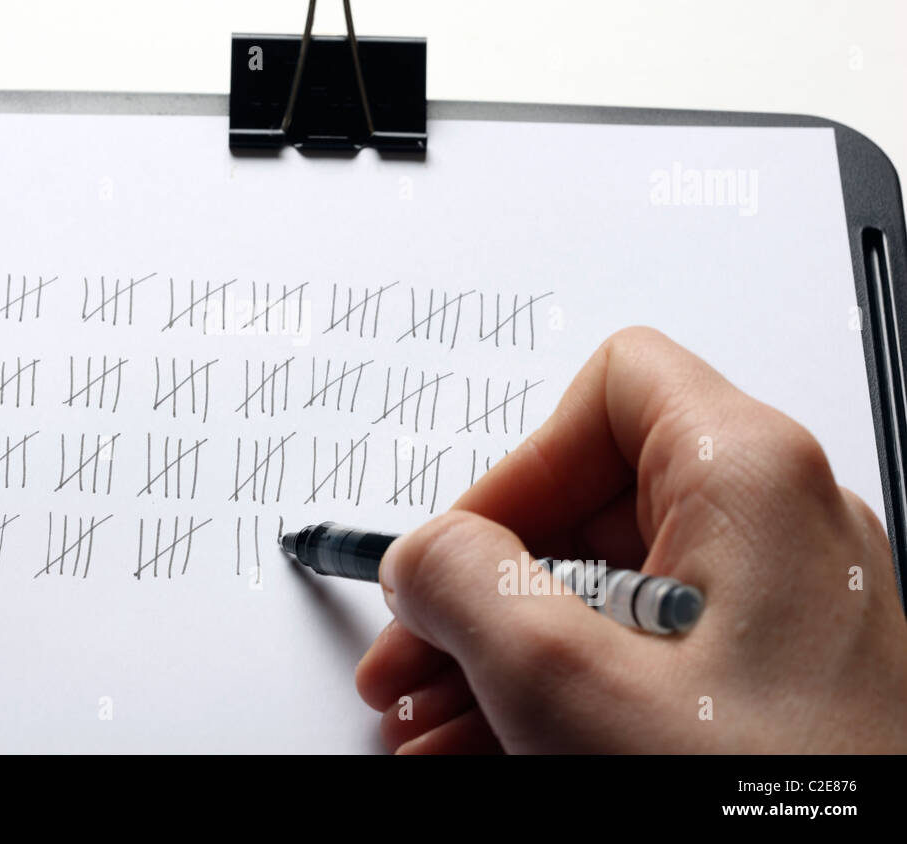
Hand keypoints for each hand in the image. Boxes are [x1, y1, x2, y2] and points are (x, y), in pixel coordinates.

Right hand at [357, 326, 906, 752]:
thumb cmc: (774, 805)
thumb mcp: (566, 686)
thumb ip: (463, 586)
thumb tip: (423, 556)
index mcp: (749, 479)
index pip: (610, 391)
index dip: (516, 468)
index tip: (457, 555)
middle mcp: (777, 532)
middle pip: (591, 508)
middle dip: (479, 588)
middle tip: (414, 655)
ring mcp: (778, 614)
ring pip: (602, 595)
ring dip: (499, 652)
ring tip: (429, 723)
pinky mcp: (772, 685)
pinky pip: (639, 658)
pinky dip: (558, 692)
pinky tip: (486, 749)